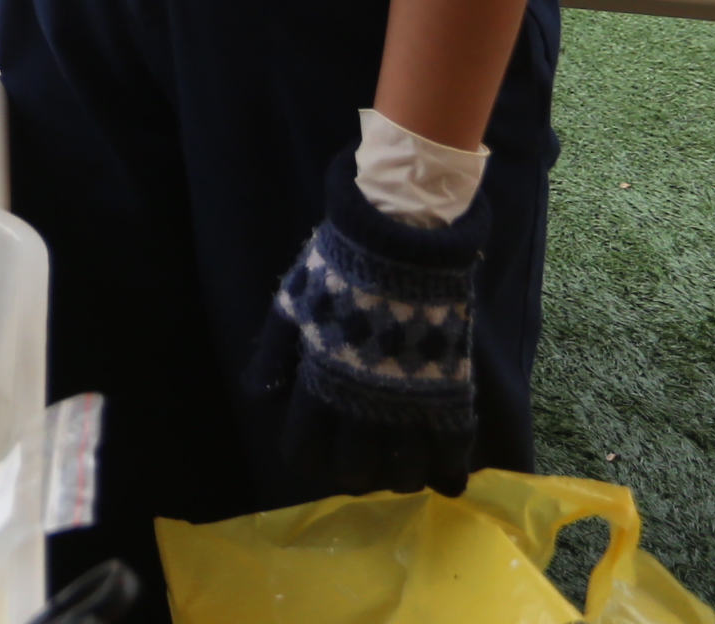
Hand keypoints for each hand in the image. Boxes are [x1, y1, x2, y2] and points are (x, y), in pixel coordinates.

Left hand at [249, 151, 487, 497]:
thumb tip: (262, 400)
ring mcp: (411, 403)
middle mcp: (363, 404)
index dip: (308, 458)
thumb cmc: (339, 270)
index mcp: (319, 383)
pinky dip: (448, 470)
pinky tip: (443, 469)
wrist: (401, 241)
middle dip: (354, 471)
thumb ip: (273, 356)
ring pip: (405, 474)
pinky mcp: (452, 394)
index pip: (304, 452)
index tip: (315, 450)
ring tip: (399, 457)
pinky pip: (453, 453)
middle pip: (355, 473)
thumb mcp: (291, 305)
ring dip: (399, 474)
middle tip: (360, 455)